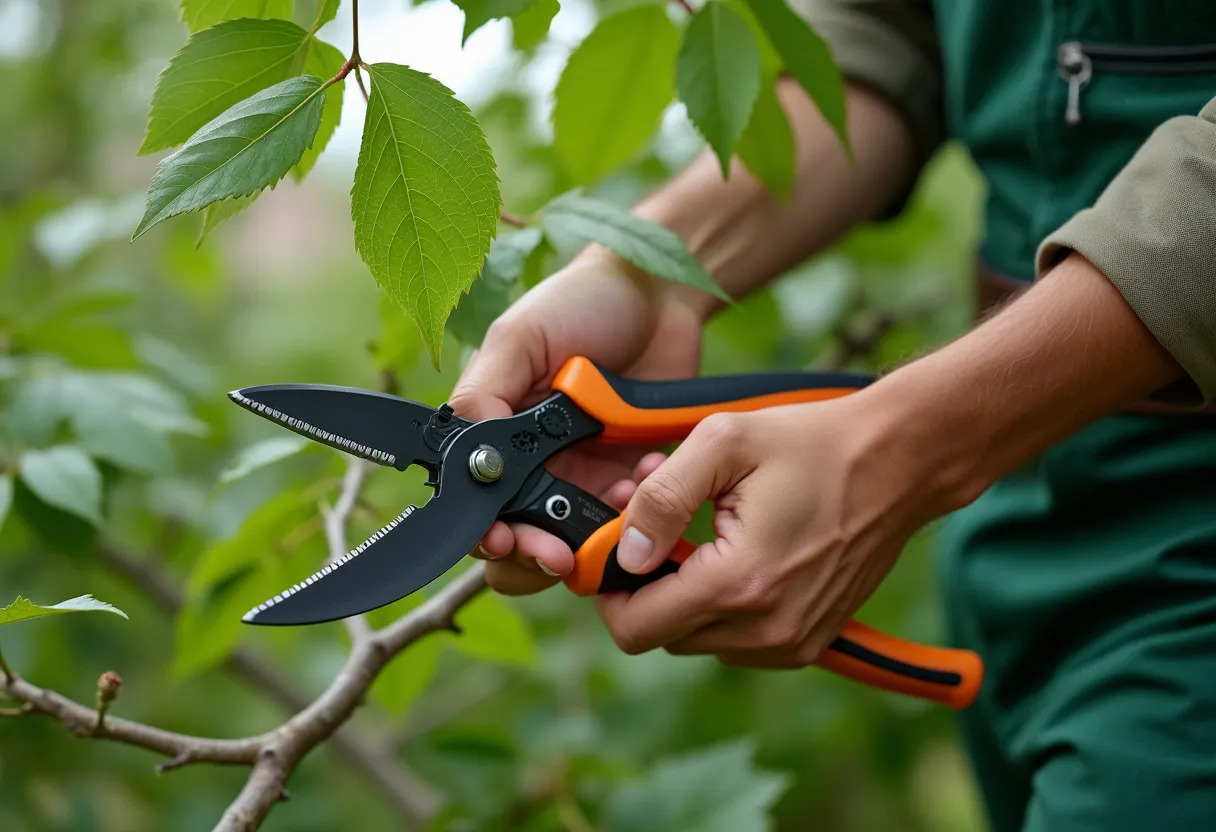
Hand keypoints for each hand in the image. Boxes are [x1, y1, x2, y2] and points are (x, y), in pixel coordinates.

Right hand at [448, 247, 704, 594]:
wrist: (660, 296)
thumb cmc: (581, 303)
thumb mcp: (519, 338)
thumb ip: (484, 396)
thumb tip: (468, 459)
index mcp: (493, 436)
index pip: (475, 506)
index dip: (485, 535)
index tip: (504, 539)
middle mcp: (534, 466)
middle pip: (520, 541)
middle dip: (536, 554)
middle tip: (559, 551)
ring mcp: (582, 476)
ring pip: (575, 543)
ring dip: (592, 538)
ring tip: (617, 500)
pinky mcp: (627, 478)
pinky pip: (627, 519)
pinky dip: (638, 511)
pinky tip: (645, 476)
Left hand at [594, 394, 949, 666]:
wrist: (899, 462)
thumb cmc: (813, 444)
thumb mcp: (723, 443)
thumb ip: (660, 499)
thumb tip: (624, 553)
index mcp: (739, 584)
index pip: (636, 628)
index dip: (609, 590)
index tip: (614, 549)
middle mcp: (766, 630)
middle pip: (661, 635)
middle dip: (647, 584)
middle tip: (659, 527)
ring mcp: (792, 643)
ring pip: (696, 639)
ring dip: (685, 594)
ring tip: (702, 532)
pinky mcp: (809, 641)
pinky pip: (735, 641)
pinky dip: (722, 606)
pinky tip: (733, 553)